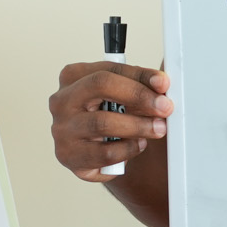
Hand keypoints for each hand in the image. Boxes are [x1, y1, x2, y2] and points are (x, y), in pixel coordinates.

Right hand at [49, 62, 172, 182]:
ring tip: (156, 128)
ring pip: (103, 123)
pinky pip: (104, 154)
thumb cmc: (104, 116)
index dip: (139, 76)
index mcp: (72, 77)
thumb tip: (161, 84)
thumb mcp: (118, 94)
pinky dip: (127, 149)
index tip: (163, 83)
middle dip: (139, 96)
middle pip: (101, 87)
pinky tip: (137, 145)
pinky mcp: (68, 156)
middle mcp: (62, 101)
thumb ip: (138, 85)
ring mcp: (62, 130)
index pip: (108, 69)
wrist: (91, 151)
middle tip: (164, 107)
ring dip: (138, 126)